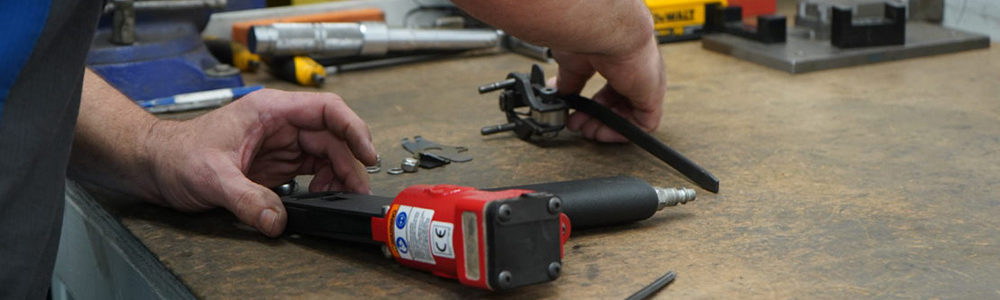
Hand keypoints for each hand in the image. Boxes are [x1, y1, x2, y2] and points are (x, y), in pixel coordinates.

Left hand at [142, 89, 377, 236]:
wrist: (157, 166)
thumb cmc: (177, 154)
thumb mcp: (212, 177)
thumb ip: (246, 199)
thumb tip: (276, 220)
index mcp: (270, 110)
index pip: (326, 109)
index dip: (353, 128)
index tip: (366, 152)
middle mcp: (280, 124)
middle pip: (332, 136)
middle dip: (348, 163)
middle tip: (356, 190)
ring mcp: (281, 143)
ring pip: (327, 154)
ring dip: (339, 176)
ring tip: (340, 198)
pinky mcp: (278, 163)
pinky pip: (314, 171)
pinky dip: (325, 185)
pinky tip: (322, 198)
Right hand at [553, 36, 665, 142]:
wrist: (603, 29)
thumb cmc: (590, 35)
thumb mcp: (574, 64)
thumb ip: (570, 82)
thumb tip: (560, 93)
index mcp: (620, 60)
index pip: (612, 90)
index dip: (594, 106)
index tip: (574, 113)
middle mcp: (637, 71)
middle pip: (621, 105)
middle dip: (597, 120)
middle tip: (577, 124)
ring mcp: (647, 83)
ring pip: (632, 115)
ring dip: (608, 127)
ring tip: (587, 130)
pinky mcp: (653, 95)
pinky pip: (645, 123)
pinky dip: (624, 131)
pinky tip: (605, 132)